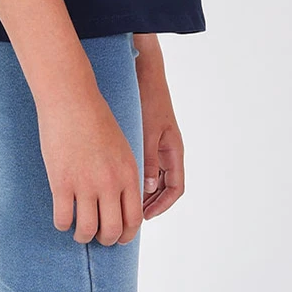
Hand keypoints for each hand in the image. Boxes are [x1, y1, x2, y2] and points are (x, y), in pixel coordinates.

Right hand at [39, 92, 143, 244]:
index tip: (118, 238)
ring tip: (78, 232)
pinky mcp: (61, 183)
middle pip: (112, 230)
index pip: (133, 220)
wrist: (72, 101)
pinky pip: (63, 218)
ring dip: (82, 237)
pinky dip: (62, 225)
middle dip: (105, 240)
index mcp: (129, 175)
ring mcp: (85, 185)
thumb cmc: (97, 122)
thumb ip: (124, 176)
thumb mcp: (123, 149)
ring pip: (87, 230)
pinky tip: (62, 220)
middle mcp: (110, 184)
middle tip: (97, 237)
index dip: (126, 235)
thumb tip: (121, 202)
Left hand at [133, 46, 184, 220]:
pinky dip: (133, 177)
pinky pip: (144, 166)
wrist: (145, 73)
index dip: (161, 206)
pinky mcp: (146, 139)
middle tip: (129, 217)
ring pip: (153, 178)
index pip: (175, 189)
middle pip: (164, 187)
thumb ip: (148, 159)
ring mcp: (158, 146)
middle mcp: (168, 151)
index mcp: (174, 151)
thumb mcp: (148, 132)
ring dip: (140, 192)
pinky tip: (116, 183)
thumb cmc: (149, 99)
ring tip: (120, 205)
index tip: (144, 218)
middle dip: (149, 204)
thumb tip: (147, 188)